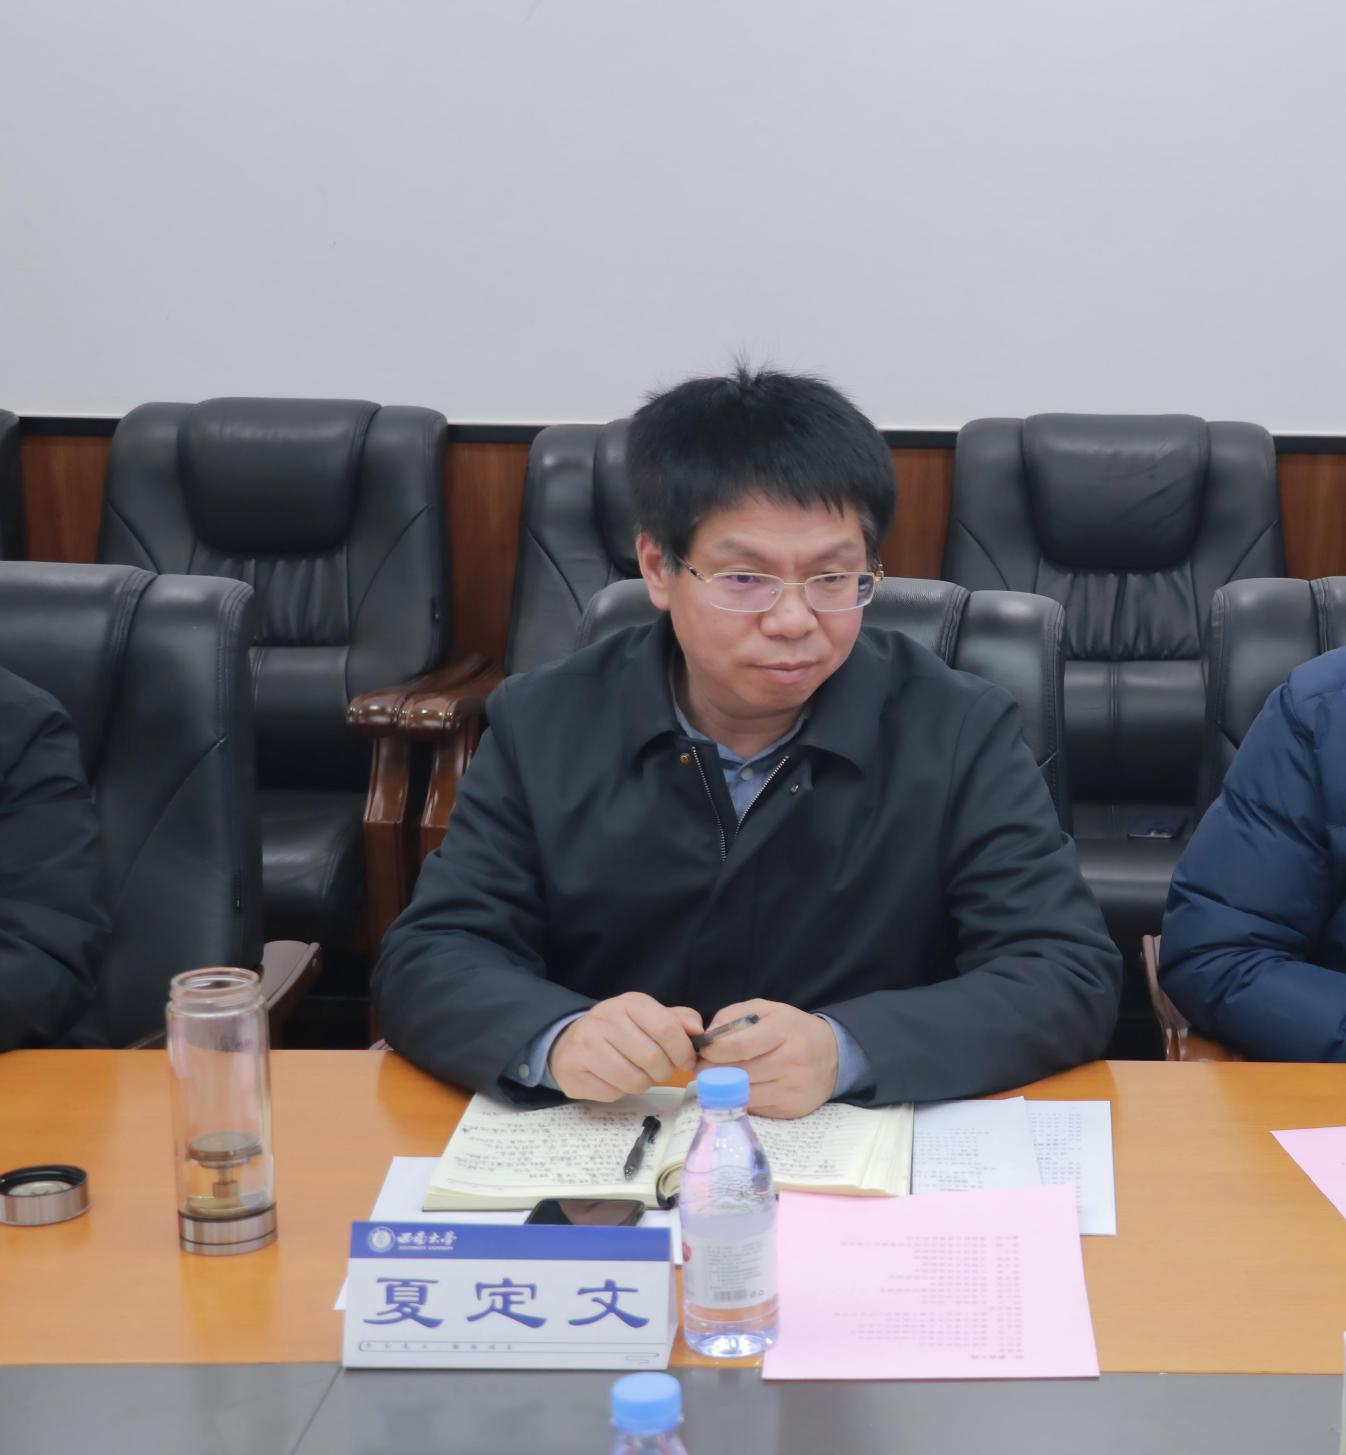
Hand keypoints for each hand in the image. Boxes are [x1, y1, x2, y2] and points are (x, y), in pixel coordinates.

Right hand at [548, 992, 702, 1101]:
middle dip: (664, 1071)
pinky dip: (619, 1092)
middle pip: (652, 1058)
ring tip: (636, 1073)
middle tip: (659, 1070)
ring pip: (633, 1080)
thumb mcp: (648, 1017)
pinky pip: (612, 1092)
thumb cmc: (619, 1031)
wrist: (570, 1041)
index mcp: (629, 1003)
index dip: (683, 1051)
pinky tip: (613, 1079)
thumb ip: (677, 1021)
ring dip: (642, 1083)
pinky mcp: (573, 1070)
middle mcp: (605, 1018)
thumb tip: (699, 1031)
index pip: (666, 1028)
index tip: (686, 1061)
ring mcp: (586, 1043)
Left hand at [696, 998, 837, 1117]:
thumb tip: (707, 1038)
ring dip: (724, 1089)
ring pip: (743, 1095)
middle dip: (713, 1071)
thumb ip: (733, 1016)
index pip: (740, 1046)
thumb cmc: (792, 1028)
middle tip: (703, 1067)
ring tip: (718, 1078)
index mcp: (783, 1031)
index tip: (704, 1051)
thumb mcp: (766, 1009)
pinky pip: (755, 1109)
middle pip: (739, 1073)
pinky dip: (742, 1100)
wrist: (833, 1055)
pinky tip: (740, 1089)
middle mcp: (790, 1062)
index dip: (714, 1051)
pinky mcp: (790, 1110)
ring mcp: (792, 1089)